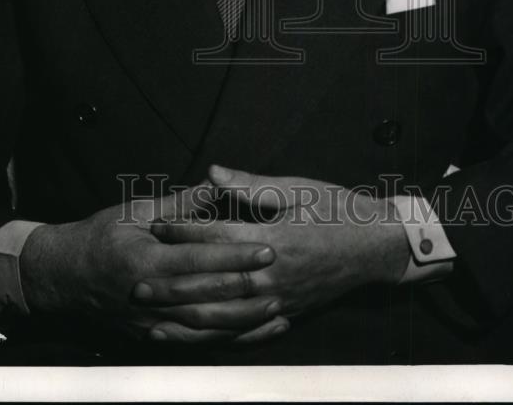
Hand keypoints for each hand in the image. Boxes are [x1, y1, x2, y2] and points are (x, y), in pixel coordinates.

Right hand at [20, 184, 287, 343]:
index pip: (199, 259)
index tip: (265, 248)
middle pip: (206, 296)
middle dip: (245, 288)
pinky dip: (224, 341)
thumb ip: (180, 204)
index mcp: (145, 260)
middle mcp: (149, 296)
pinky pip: (194, 345)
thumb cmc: (100, 236)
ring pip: (204, 328)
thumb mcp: (136, 212)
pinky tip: (249, 334)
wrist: (61, 277)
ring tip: (275, 309)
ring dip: (242, 320)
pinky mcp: (152, 339)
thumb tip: (215, 184)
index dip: (234, 254)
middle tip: (280, 279)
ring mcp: (150, 323)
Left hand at [144, 165, 409, 325]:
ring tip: (152, 320)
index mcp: (273, 240)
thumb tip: (212, 172)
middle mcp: (272, 277)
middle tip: (136, 284)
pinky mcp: (286, 314)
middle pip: (212, 286)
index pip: (216, 238)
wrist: (376, 245)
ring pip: (224, 319)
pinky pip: (246, 334)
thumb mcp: (296, 188)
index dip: (183, 232)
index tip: (154, 228)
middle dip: (172, 286)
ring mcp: (279, 301)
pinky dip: (216, 338)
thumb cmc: (337, 210)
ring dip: (185, 321)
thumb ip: (250, 185)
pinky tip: (193, 339)